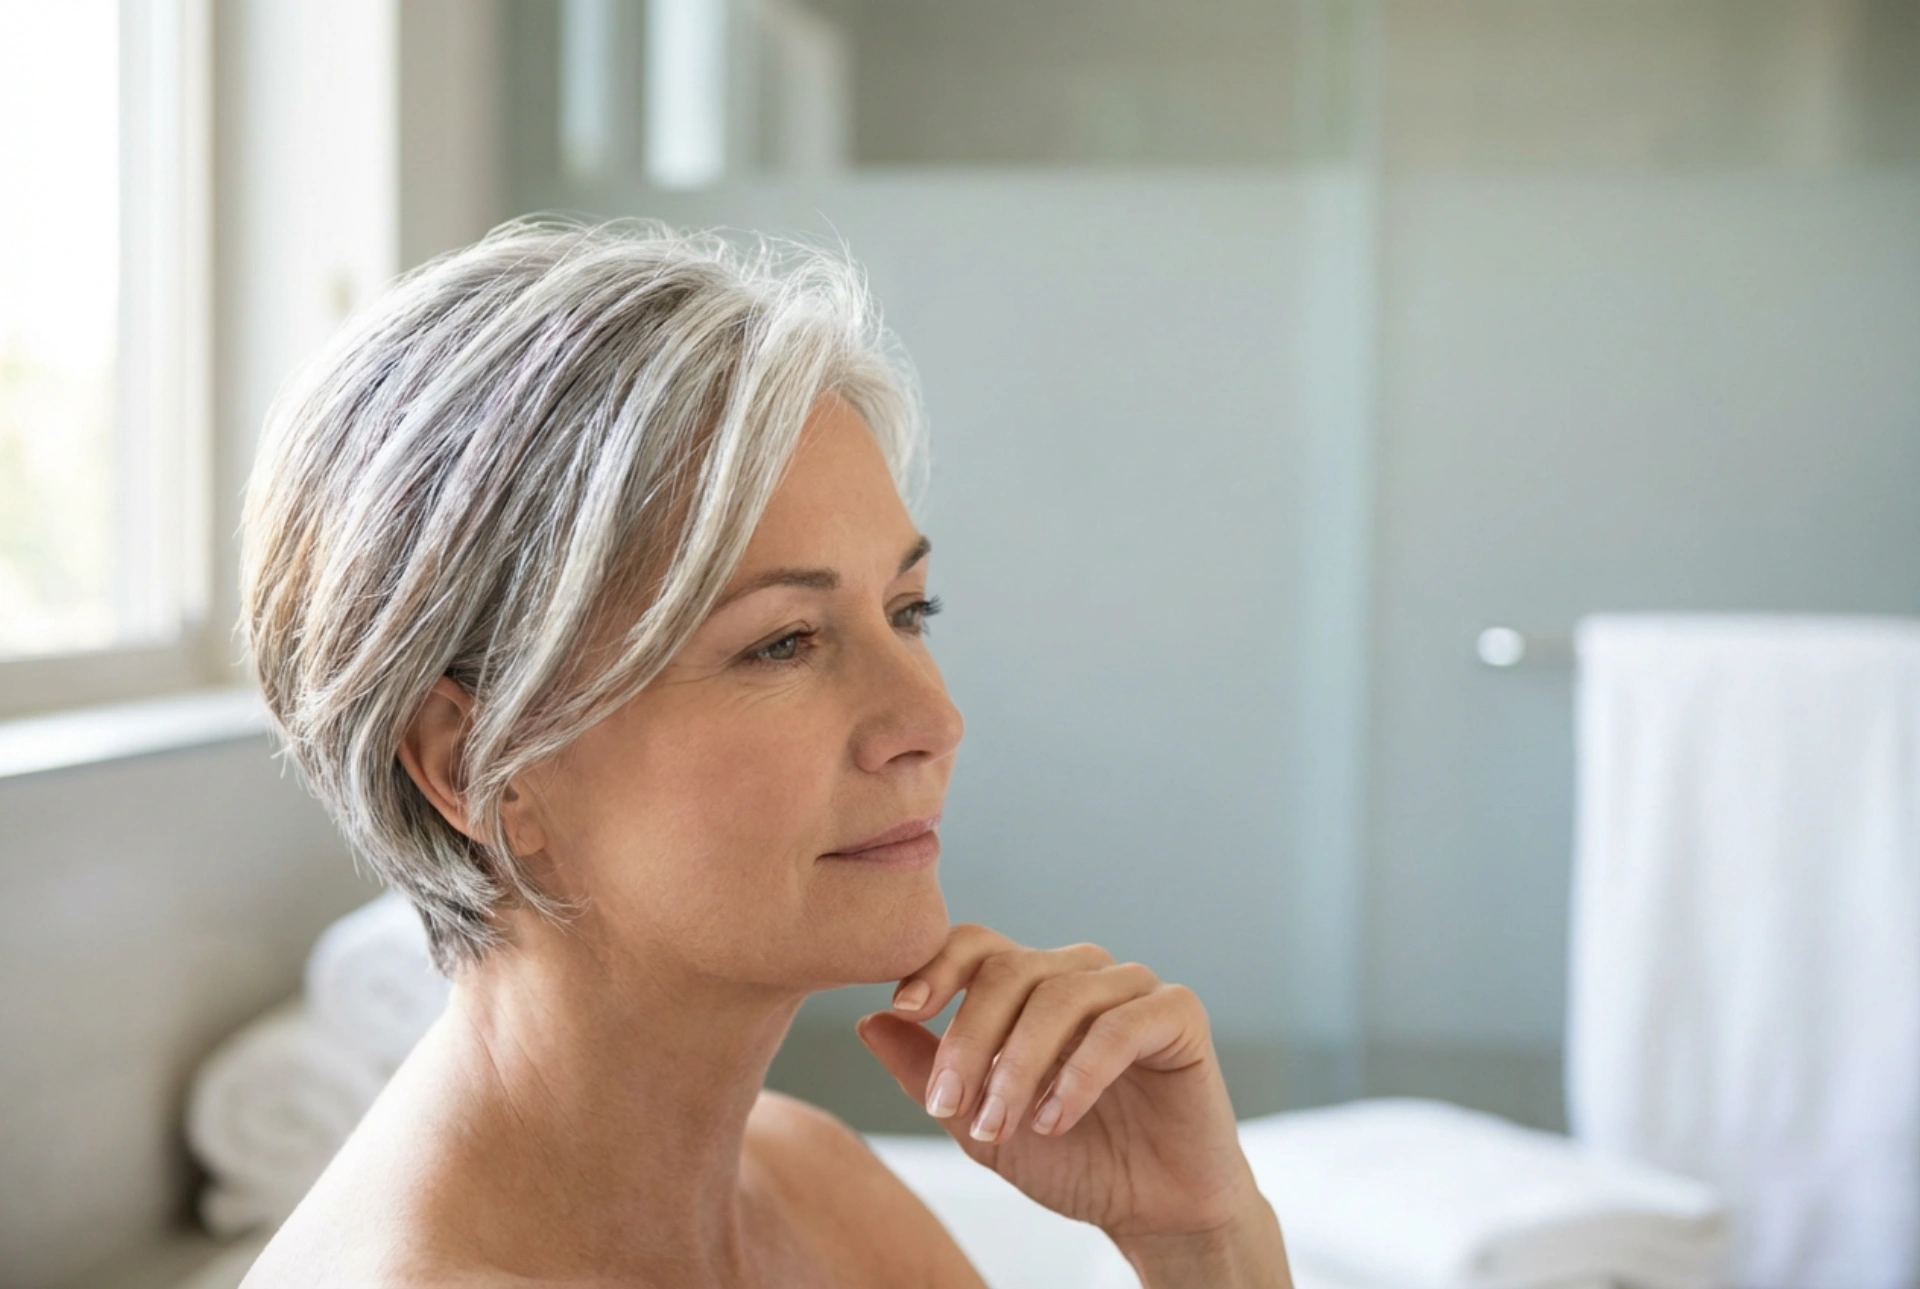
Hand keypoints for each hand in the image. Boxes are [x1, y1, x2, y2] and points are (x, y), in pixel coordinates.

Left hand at [855, 924, 1278, 1261]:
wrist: (1151, 1211)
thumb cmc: (1071, 1160)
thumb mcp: (978, 1123)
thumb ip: (927, 1071)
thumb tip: (870, 1022)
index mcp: (1033, 985)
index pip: (978, 945)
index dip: (937, 967)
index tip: (904, 1008)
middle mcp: (1081, 972)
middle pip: (1010, 969)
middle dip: (969, 1039)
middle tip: (948, 1107)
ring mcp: (1132, 987)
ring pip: (1060, 996)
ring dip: (1018, 1066)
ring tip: (1000, 1125)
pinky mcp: (1178, 1014)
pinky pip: (1120, 1025)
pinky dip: (1079, 1074)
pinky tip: (1055, 1120)